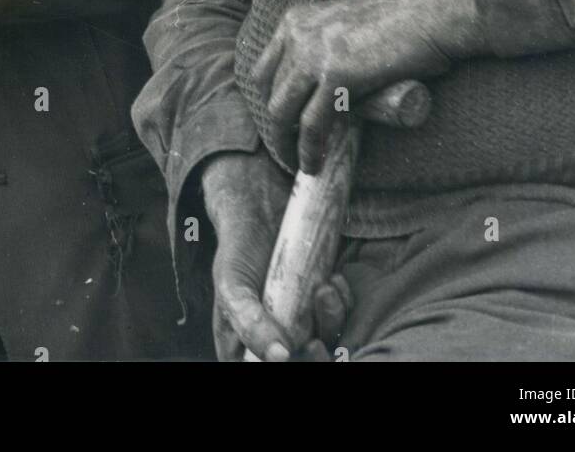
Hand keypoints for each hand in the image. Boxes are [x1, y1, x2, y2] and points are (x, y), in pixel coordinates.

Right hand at [201, 148, 350, 360]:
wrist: (261, 205)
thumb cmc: (239, 248)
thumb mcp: (233, 286)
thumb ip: (249, 324)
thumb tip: (280, 357)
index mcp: (245, 346)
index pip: (266, 369)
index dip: (291, 366)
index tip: (300, 350)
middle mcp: (275, 338)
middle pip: (304, 362)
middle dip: (315, 355)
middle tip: (314, 339)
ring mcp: (301, 319)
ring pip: (327, 340)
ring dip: (331, 321)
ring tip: (323, 290)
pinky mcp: (320, 299)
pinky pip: (341, 315)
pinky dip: (342, 302)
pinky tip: (332, 280)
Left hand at [252, 0, 483, 173]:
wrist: (430, 11)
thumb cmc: (400, 19)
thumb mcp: (346, 24)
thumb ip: (328, 44)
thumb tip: (325, 81)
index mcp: (296, 20)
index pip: (264, 69)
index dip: (270, 100)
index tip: (283, 123)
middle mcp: (297, 34)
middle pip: (270, 92)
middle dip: (277, 125)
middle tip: (291, 148)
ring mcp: (313, 54)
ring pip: (282, 112)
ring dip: (287, 144)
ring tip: (302, 163)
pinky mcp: (336, 76)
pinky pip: (312, 124)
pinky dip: (308, 150)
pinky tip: (313, 165)